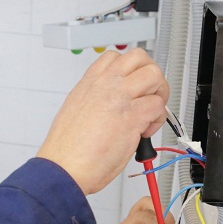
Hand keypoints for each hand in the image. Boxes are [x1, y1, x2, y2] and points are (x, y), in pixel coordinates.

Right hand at [37, 49, 167, 194]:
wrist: (64, 166)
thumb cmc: (66, 148)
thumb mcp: (75, 109)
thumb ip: (95, 100)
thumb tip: (112, 104)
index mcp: (89, 82)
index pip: (115, 56)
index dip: (130, 70)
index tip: (131, 86)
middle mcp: (105, 84)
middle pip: (139, 58)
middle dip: (150, 75)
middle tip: (147, 95)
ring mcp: (119, 97)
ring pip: (154, 75)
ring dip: (158, 94)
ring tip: (149, 113)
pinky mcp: (132, 116)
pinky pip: (158, 106)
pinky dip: (157, 120)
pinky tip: (144, 132)